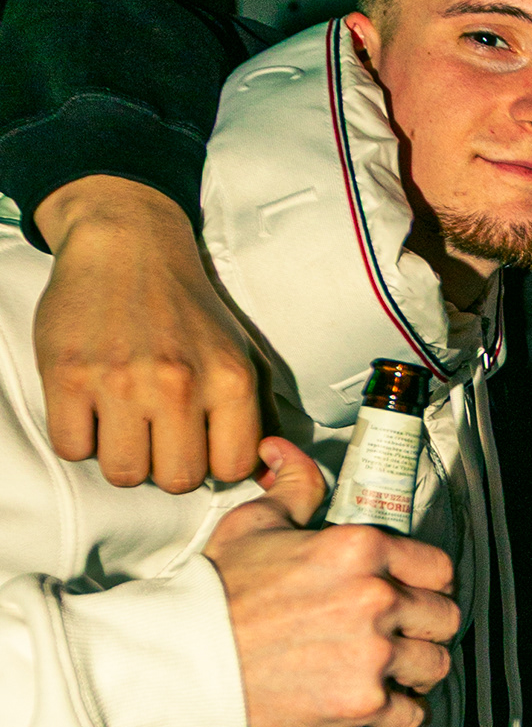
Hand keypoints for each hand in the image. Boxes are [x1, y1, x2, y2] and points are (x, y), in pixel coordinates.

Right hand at [34, 177, 263, 491]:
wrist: (129, 245)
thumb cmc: (188, 306)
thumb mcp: (245, 352)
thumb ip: (260, 412)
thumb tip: (268, 470)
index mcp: (229, 379)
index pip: (230, 469)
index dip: (213, 465)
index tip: (200, 446)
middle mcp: (178, 383)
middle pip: (177, 480)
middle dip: (167, 466)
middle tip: (158, 436)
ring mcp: (120, 380)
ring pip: (124, 473)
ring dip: (122, 457)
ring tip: (125, 424)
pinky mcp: (68, 375)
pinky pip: (73, 448)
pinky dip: (80, 439)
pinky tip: (92, 412)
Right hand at [205, 440, 461, 726]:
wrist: (184, 658)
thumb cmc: (215, 593)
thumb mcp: (254, 524)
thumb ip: (292, 487)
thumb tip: (286, 452)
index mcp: (360, 549)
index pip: (438, 568)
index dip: (428, 584)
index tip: (414, 595)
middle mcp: (376, 598)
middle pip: (445, 618)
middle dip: (426, 628)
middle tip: (402, 634)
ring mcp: (373, 653)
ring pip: (437, 666)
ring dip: (418, 671)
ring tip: (392, 670)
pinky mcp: (362, 701)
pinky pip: (415, 715)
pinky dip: (403, 714)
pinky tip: (382, 702)